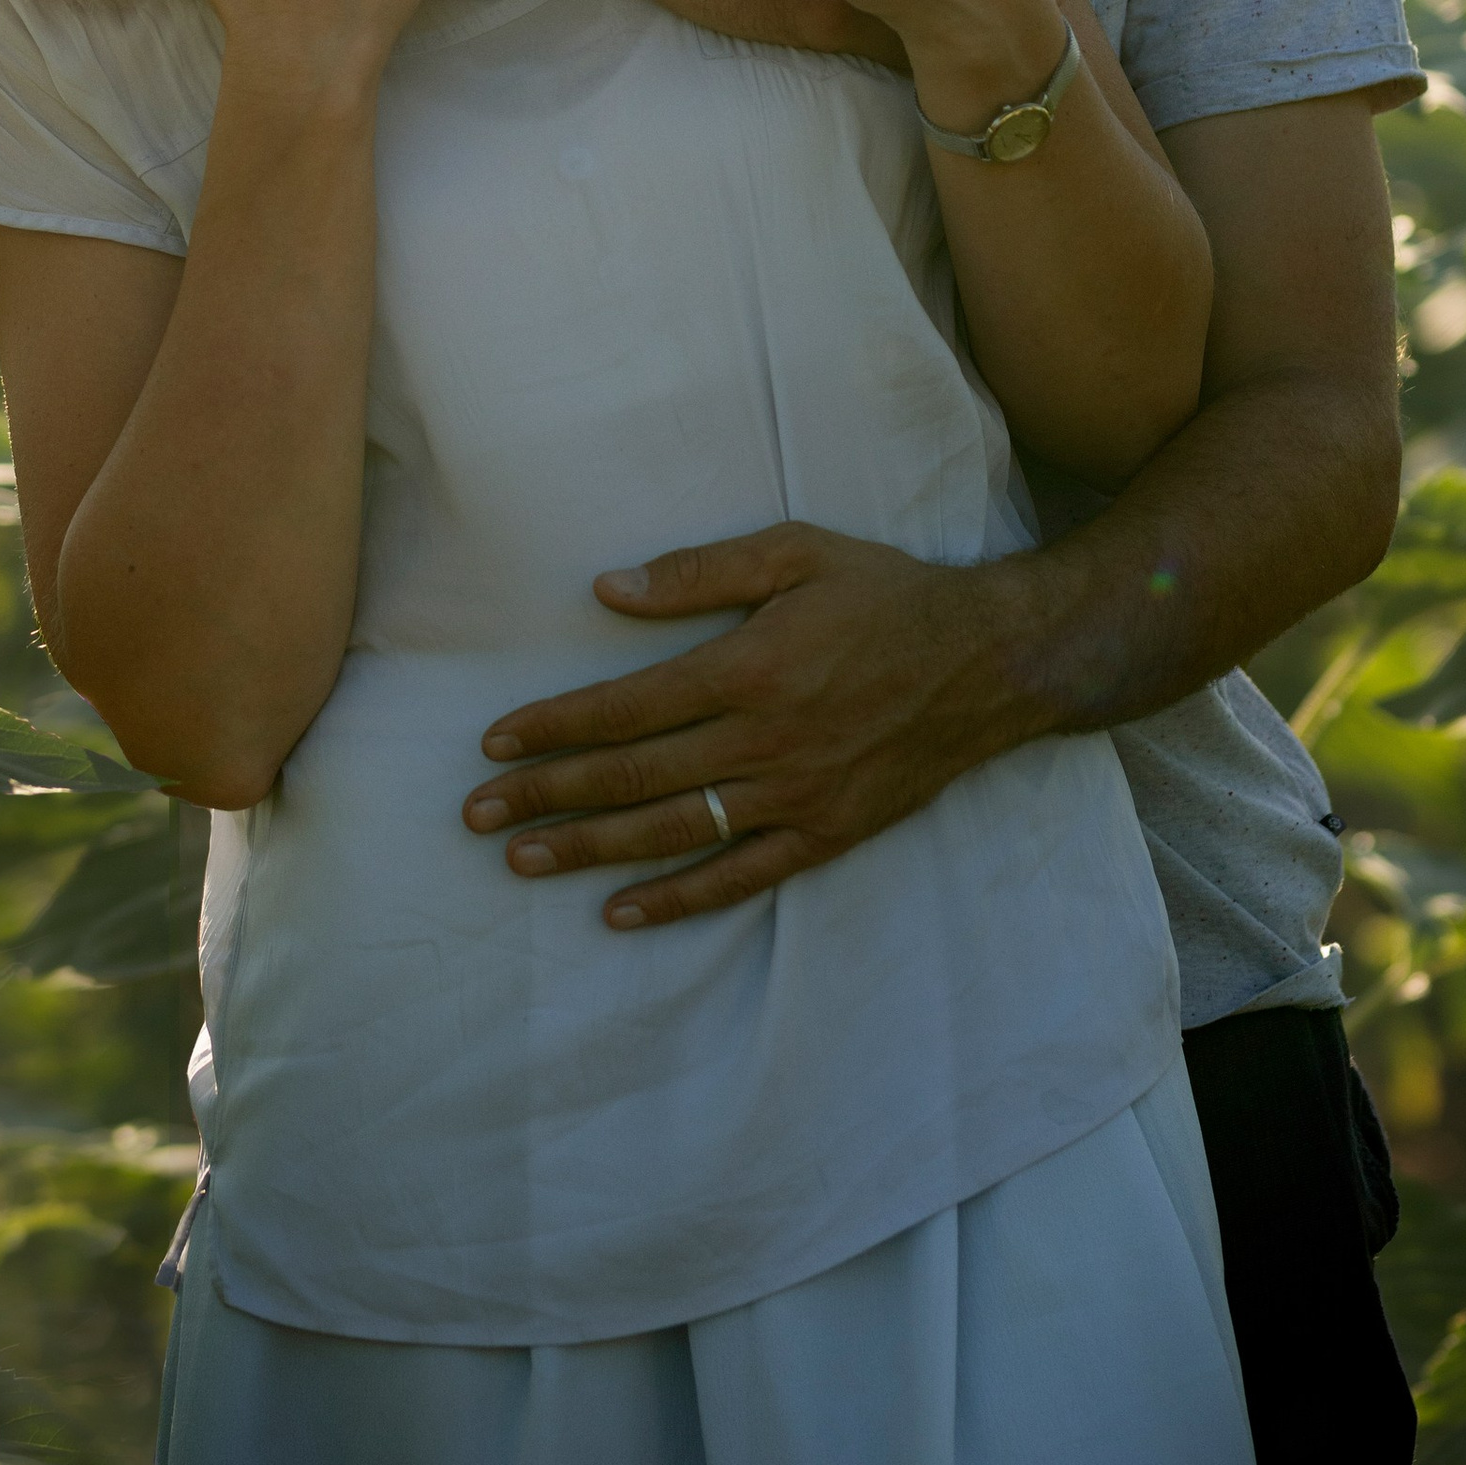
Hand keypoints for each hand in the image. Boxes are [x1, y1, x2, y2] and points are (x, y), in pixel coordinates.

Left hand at [460, 524, 1055, 925]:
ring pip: (673, 832)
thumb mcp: (796, 552)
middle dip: (547, 796)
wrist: (988, 663)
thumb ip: (700, 571)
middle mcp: (764, 741)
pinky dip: (678, 899)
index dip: (553, 727)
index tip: (493, 744)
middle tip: (477, 814)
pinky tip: (621, 912)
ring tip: (523, 860)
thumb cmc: (885, 595)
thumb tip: (607, 590)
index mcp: (748, 667)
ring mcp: (795, 796)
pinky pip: (740, 876)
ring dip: (591, 849)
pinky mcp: (826, 834)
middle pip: (633, 777)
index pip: (625, 707)